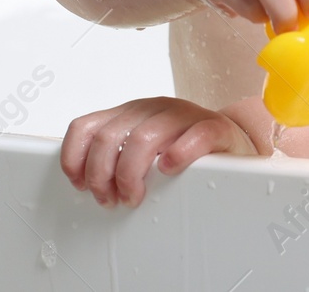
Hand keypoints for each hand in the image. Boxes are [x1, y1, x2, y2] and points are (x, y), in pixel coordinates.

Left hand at [61, 96, 259, 207]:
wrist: (233, 144)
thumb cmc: (183, 152)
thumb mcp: (142, 149)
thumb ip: (115, 157)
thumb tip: (84, 184)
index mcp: (130, 113)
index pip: (86, 126)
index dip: (74, 158)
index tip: (80, 185)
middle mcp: (152, 109)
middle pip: (109, 138)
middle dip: (101, 176)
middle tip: (110, 199)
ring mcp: (184, 115)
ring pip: (143, 138)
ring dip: (130, 175)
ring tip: (135, 196)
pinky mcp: (214, 127)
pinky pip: (194, 135)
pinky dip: (178, 154)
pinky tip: (170, 170)